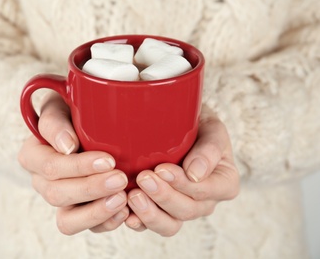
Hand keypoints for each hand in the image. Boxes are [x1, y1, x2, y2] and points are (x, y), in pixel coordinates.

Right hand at [18, 92, 128, 234]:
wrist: (88, 124)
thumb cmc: (73, 111)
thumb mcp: (61, 106)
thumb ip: (56, 122)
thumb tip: (66, 146)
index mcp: (33, 155)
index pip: (50, 166)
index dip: (78, 167)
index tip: (108, 159)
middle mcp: (42, 181)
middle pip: (57, 194)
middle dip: (91, 189)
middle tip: (120, 178)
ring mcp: (61, 200)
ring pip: (67, 220)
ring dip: (96, 212)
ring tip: (122, 199)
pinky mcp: (78, 213)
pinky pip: (86, 228)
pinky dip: (106, 223)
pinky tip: (124, 211)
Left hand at [125, 106, 239, 235]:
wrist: (177, 125)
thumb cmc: (197, 124)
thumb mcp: (211, 128)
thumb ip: (209, 149)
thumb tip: (195, 174)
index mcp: (224, 183)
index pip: (205, 191)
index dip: (183, 184)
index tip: (161, 169)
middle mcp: (206, 202)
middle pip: (186, 210)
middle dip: (163, 196)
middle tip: (143, 178)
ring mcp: (182, 210)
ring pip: (170, 225)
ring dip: (150, 214)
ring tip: (133, 196)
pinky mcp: (161, 212)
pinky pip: (151, 226)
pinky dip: (139, 222)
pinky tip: (127, 215)